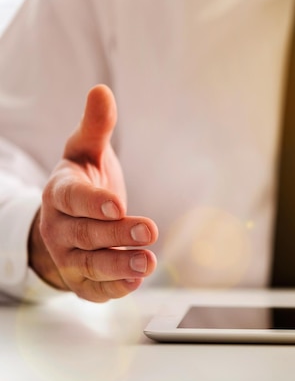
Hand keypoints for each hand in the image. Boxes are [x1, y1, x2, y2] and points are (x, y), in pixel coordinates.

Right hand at [29, 85, 157, 301]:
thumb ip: (96, 126)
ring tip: (148, 263)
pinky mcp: (80, 280)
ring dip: (119, 267)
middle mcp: (59, 228)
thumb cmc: (82, 182)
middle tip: (149, 231)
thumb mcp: (86, 152)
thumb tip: (101, 90)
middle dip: (116, 235)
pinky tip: (136, 284)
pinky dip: (113, 289)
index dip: (94, 203)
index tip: (117, 205)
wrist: (68, 220)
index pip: (73, 199)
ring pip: (90, 265)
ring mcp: (68, 257)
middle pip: (86, 234)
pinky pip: (94, 289)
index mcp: (59, 193)